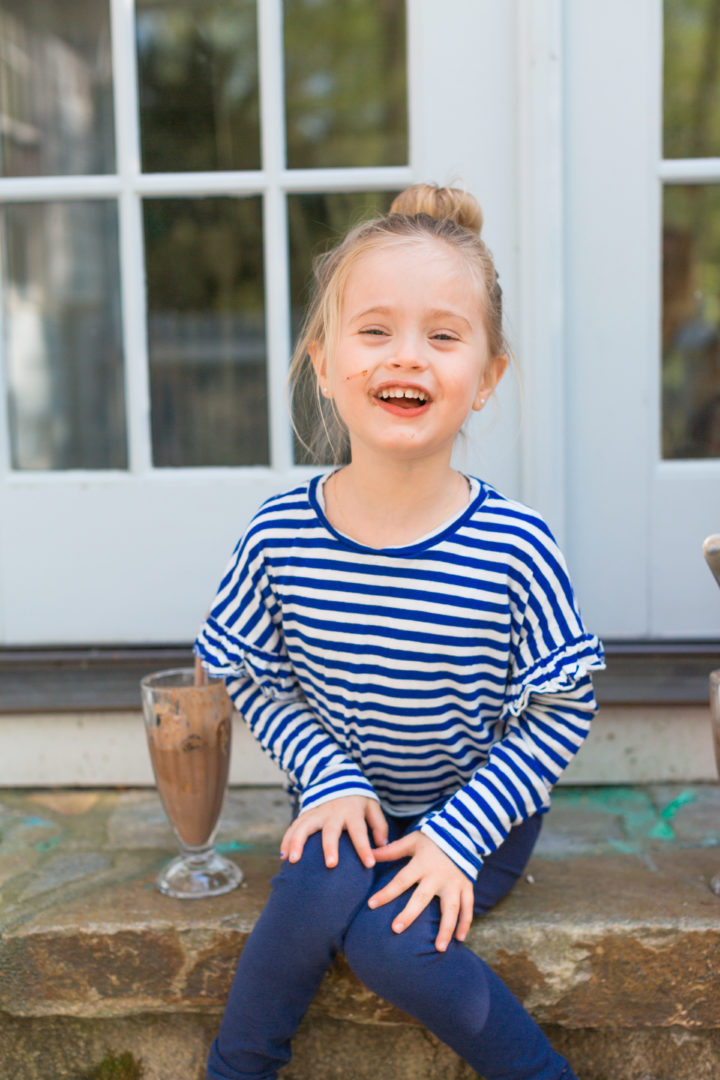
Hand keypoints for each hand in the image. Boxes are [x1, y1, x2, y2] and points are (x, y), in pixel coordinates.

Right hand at [281, 795, 387, 869]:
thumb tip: (382, 846)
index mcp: (352, 812)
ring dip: (298, 843)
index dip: (364, 847)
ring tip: (293, 861)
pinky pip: (293, 827)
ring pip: (304, 827)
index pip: (360, 831)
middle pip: (330, 831)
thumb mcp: (372, 806)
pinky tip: (283, 856)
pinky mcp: (305, 814)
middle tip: (330, 865)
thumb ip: (379, 825)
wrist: (337, 777)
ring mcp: (317, 813)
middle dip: (330, 847)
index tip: (369, 864)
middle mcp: (333, 813)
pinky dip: (287, 840)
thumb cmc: (357, 799)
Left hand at [368, 831, 473, 951]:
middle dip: (409, 914)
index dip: (386, 893)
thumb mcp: (411, 841)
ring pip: (450, 908)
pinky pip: (468, 907)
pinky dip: (465, 923)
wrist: (463, 832)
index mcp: (422, 864)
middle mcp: (437, 876)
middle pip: (422, 897)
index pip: (400, 880)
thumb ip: (391, 851)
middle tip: (396, 929)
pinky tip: (460, 939)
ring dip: (445, 928)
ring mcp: (454, 883)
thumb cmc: (432, 838)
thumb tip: (369, 855)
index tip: (371, 905)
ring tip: (438, 948)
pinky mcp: (467, 886)